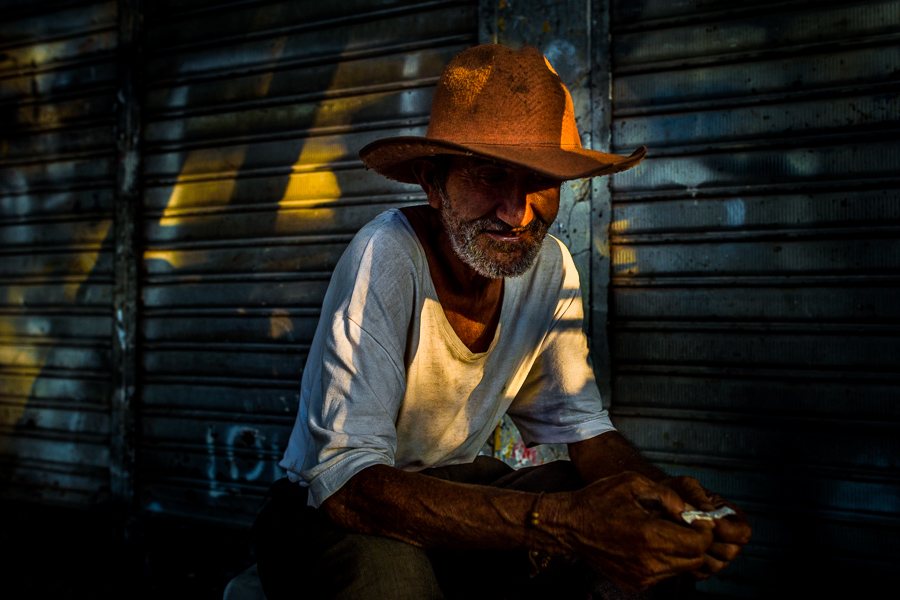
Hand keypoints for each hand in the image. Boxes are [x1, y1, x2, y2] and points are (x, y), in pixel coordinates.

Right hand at [556, 471, 714, 591]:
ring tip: (664, 530)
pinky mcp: (635, 584)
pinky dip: (665, 560)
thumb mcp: (633, 483)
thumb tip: (690, 511)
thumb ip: (668, 496)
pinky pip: (664, 574)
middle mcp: (648, 561)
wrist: (568, 526)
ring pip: (682, 568)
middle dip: (696, 540)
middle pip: (695, 558)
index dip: (704, 529)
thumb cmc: (598, 500)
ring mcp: (641, 576)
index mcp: (649, 535)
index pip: (699, 542)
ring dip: (681, 551)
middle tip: (683, 523)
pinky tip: (649, 542)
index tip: (695, 518)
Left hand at [661, 476, 752, 578]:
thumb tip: (707, 510)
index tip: (709, 523)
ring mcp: (717, 556)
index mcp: (731, 517)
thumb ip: (696, 494)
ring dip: (697, 551)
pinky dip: (688, 562)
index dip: (728, 531)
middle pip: (731, 552)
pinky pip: (700, 574)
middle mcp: (728, 539)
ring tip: (680, 536)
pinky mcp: (703, 569)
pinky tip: (677, 547)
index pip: (743, 532)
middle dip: (709, 541)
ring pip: (716, 565)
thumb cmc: (675, 493)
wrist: (658, 507)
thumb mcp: (685, 485)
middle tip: (689, 530)